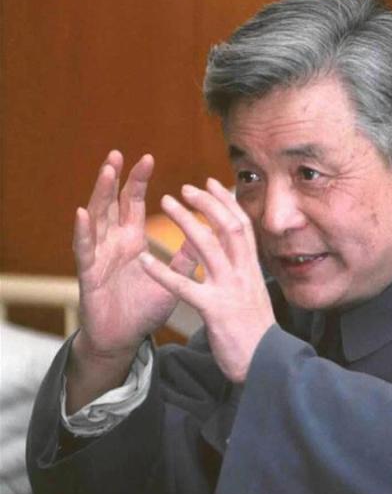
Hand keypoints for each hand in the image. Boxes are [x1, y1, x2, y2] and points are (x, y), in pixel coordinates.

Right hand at [73, 150, 197, 361]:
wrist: (124, 339)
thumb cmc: (144, 308)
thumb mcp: (172, 279)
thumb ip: (187, 256)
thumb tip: (208, 232)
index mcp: (131, 239)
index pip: (133, 202)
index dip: (138, 180)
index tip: (147, 157)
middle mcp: (112, 242)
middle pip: (111, 203)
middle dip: (114, 178)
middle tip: (117, 154)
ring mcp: (98, 256)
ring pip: (96, 219)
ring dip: (99, 195)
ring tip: (106, 172)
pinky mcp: (88, 274)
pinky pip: (84, 250)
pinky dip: (83, 232)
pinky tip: (82, 214)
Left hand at [139, 178, 274, 382]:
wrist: (267, 366)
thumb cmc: (257, 336)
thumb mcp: (254, 298)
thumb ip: (245, 277)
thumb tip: (239, 260)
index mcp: (252, 271)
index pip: (242, 227)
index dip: (227, 201)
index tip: (212, 182)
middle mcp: (244, 275)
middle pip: (228, 227)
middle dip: (207, 203)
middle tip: (185, 187)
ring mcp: (230, 291)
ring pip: (208, 246)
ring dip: (186, 221)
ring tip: (166, 203)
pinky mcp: (215, 311)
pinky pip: (185, 287)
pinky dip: (163, 272)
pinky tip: (145, 261)